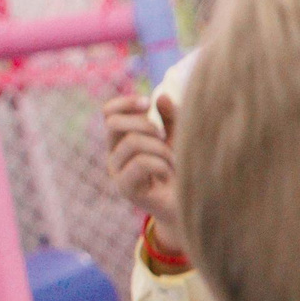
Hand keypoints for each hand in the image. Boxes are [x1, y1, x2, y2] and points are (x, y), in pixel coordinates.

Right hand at [103, 90, 181, 254]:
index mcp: (122, 139)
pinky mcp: (125, 188)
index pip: (109, 113)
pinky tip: (170, 174)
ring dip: (159, 148)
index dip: (125, 103)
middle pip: (113, 124)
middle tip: (163, 136)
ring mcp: (117, 172)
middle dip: (144, 124)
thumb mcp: (178, 138)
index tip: (147, 102)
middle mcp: (115, 154)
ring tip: (173, 161)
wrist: (190, 204)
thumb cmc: (182, 170)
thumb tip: (161, 96)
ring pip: (131, 143)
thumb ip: (171, 118)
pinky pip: (140, 163)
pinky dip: (161, 164)